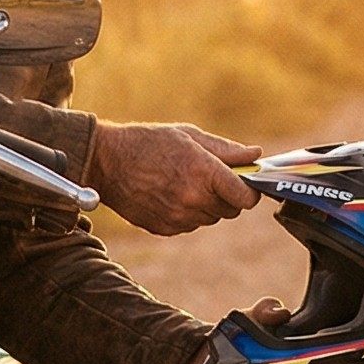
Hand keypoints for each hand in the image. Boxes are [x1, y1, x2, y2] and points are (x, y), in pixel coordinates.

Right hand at [90, 120, 261, 235]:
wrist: (106, 162)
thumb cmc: (149, 142)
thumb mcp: (190, 135)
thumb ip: (227, 149)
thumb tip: (256, 155)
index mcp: (204, 172)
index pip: (246, 198)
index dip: (250, 192)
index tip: (246, 186)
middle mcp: (193, 199)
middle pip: (231, 210)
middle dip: (227, 196)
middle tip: (211, 179)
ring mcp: (178, 217)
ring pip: (210, 218)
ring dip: (206, 205)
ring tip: (184, 183)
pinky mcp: (165, 228)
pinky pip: (189, 225)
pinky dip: (186, 213)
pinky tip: (169, 194)